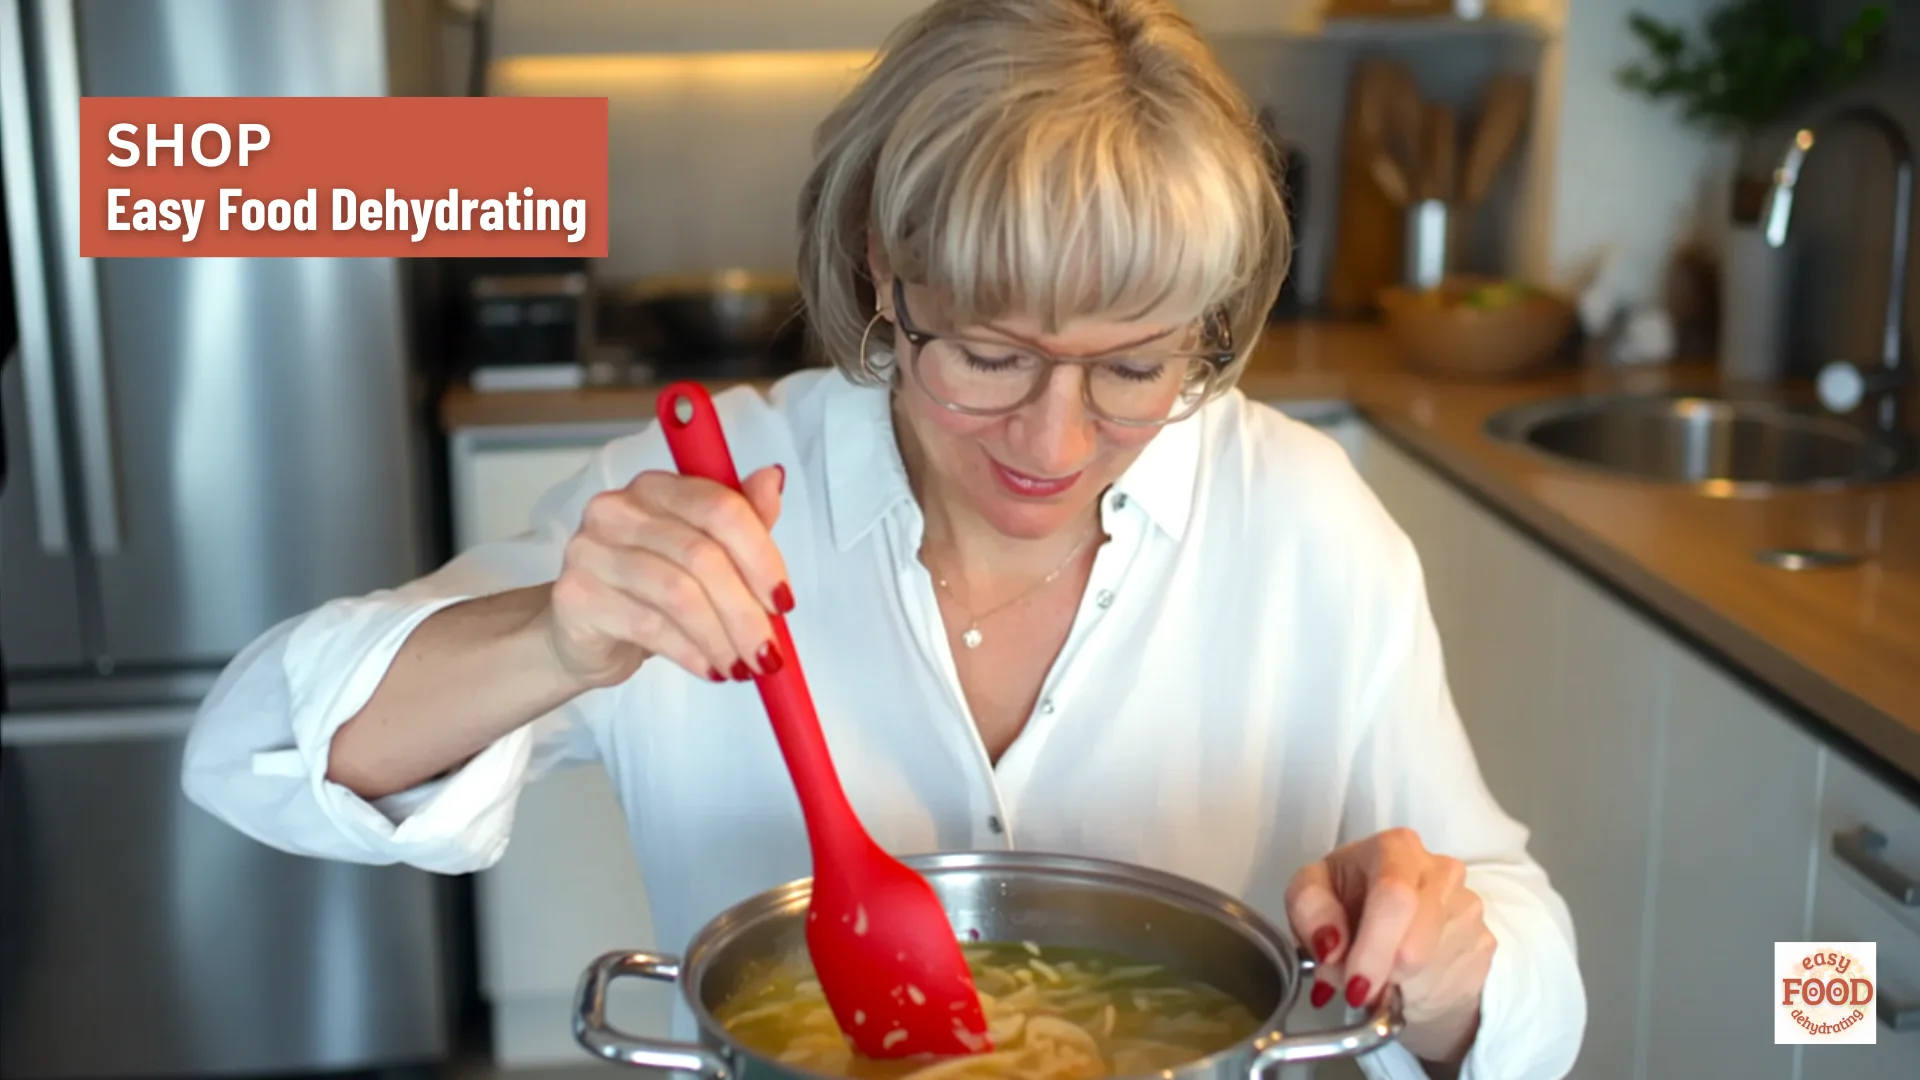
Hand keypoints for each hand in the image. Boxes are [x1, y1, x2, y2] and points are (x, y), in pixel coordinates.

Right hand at [539, 463, 790, 687]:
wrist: (584, 633)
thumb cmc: (648, 589)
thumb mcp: (704, 552)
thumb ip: (741, 519)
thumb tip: (774, 479)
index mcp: (657, 487)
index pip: (719, 507)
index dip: (761, 556)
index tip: (784, 601)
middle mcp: (618, 509)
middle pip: (702, 556)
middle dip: (745, 612)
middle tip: (768, 653)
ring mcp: (591, 550)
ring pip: (678, 594)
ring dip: (721, 638)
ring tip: (741, 667)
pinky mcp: (577, 596)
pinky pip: (650, 626)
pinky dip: (690, 653)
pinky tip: (709, 668)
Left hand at [1285, 827, 1494, 1066]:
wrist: (1397, 916)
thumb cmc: (1350, 899)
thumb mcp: (1313, 892)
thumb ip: (1310, 909)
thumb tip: (1330, 945)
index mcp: (1396, 848)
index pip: (1393, 897)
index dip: (1372, 948)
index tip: (1354, 984)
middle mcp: (1441, 871)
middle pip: (1415, 946)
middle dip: (1380, 978)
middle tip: (1358, 990)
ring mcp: (1468, 907)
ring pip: (1430, 973)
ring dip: (1396, 987)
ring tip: (1379, 972)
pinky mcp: (1485, 942)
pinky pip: (1451, 985)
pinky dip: (1419, 993)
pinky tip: (1406, 977)